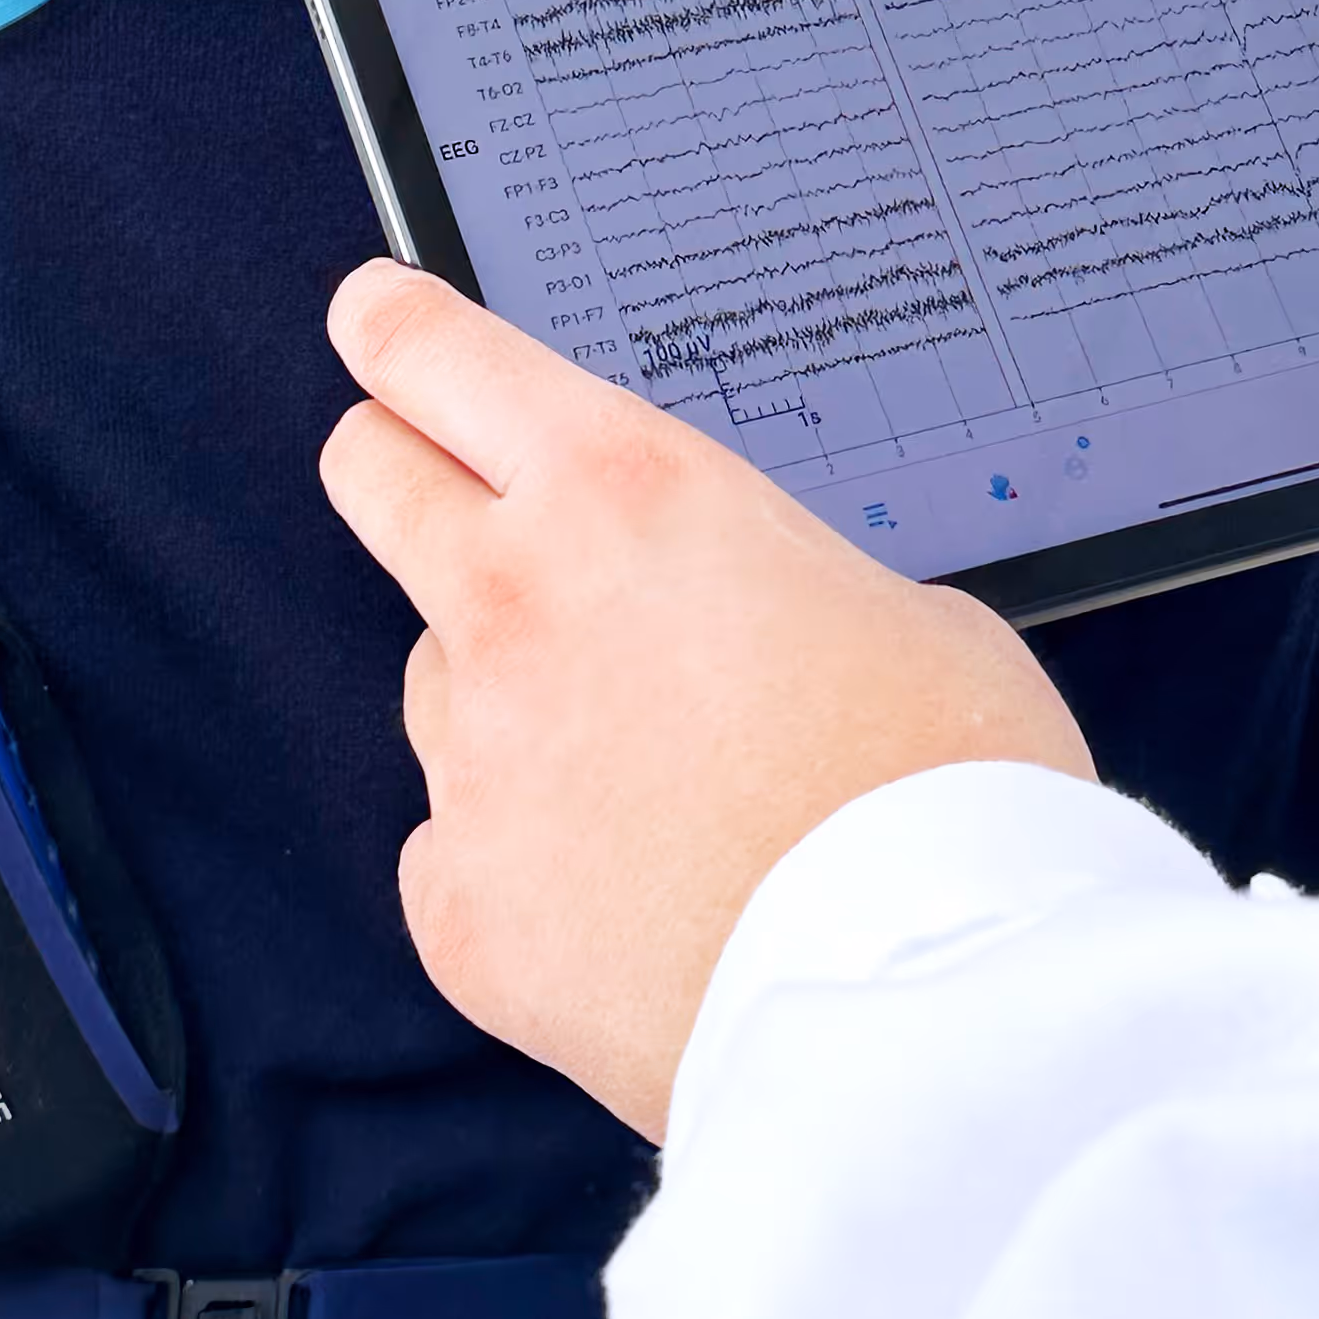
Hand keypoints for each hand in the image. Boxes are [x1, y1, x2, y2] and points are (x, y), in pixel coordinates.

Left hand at [321, 261, 1092, 1141]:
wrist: (924, 1005)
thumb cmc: (947, 795)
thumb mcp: (908, 613)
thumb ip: (781, 586)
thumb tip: (769, 628)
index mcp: (627, 491)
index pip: (444, 359)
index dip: (395, 325)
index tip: (373, 313)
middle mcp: (515, 600)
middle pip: (371, 478)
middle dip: (391, 463)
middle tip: (434, 483)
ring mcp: (469, 755)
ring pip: (436, 683)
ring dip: (502, 699)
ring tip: (645, 777)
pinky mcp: (455, 903)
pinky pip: (460, 850)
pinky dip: (521, 865)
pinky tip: (627, 900)